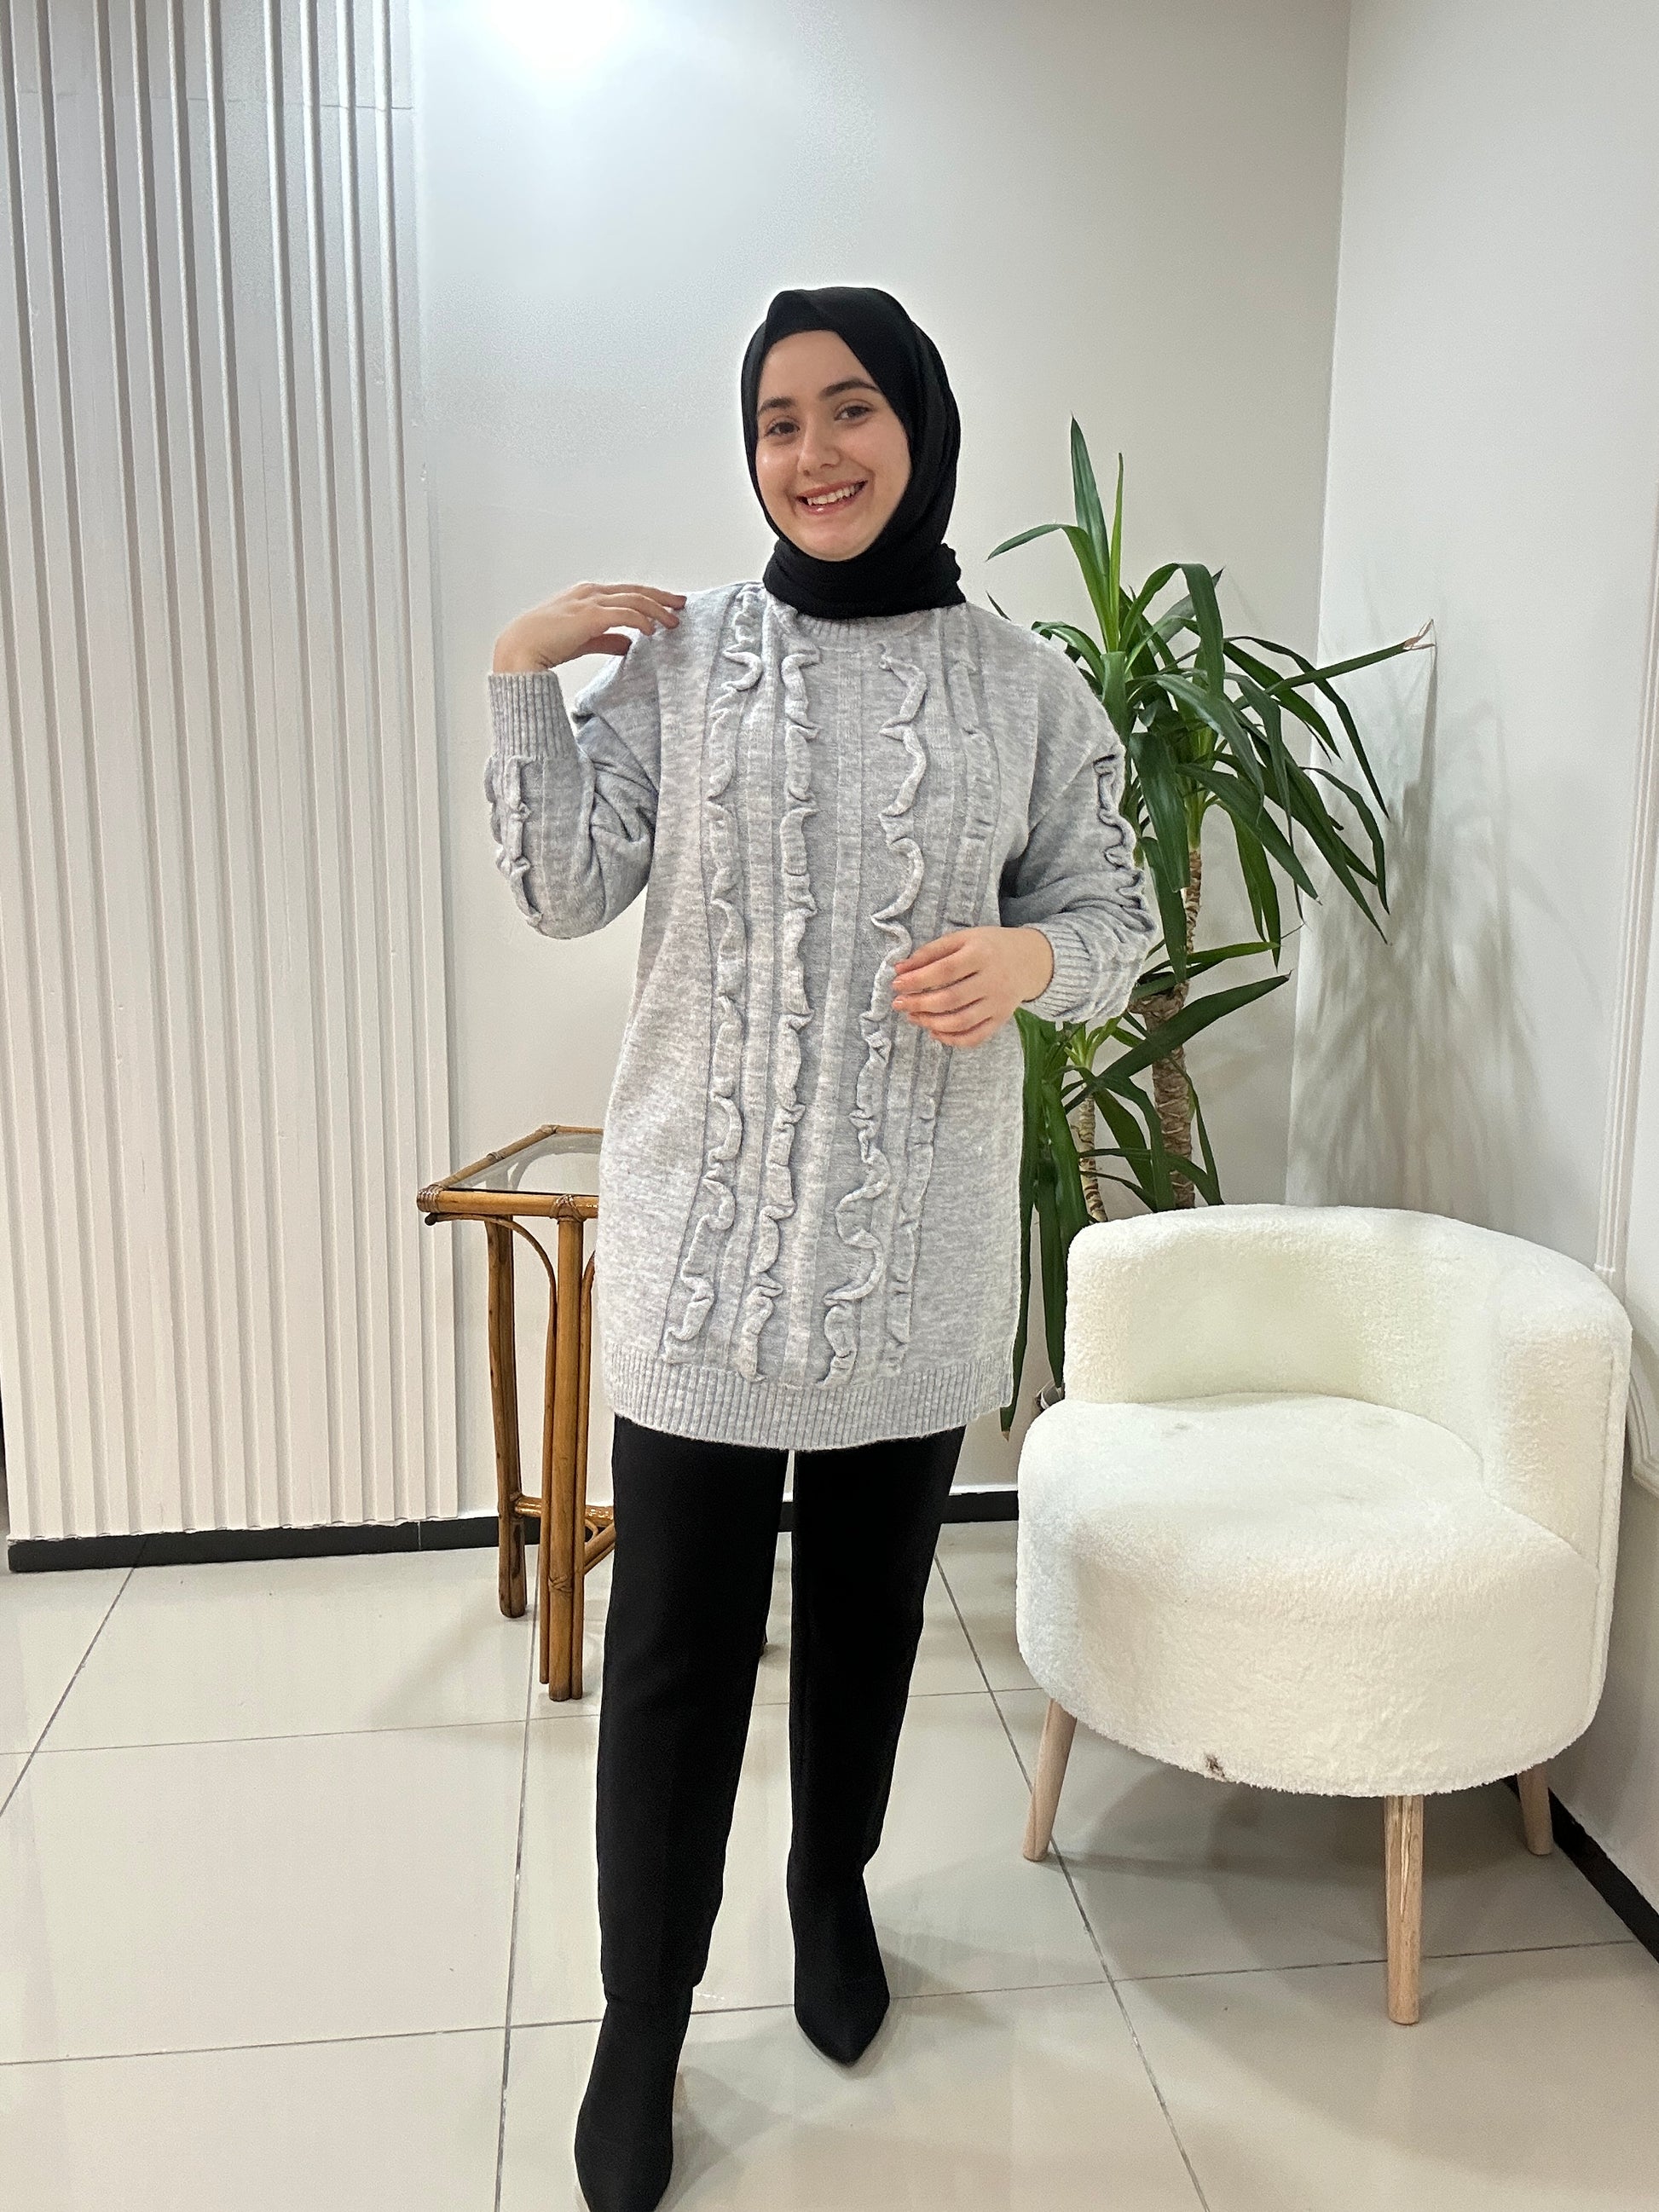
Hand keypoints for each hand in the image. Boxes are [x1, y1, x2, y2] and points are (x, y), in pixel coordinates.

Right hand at [492, 581, 687, 672]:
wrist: (520, 649)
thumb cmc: (544, 644)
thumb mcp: (582, 640)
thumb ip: (607, 639)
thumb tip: (629, 643)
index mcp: (586, 594)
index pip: (626, 591)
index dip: (650, 597)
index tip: (669, 605)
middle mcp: (590, 593)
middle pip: (636, 590)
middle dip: (661, 597)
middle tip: (682, 604)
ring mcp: (589, 602)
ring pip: (634, 599)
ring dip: (657, 610)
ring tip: (673, 622)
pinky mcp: (590, 616)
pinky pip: (624, 614)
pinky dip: (641, 620)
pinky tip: (652, 631)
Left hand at [890, 926, 1053, 1047]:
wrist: (1031, 959)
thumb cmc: (990, 946)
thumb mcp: (963, 939)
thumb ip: (931, 952)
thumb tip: (900, 968)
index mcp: (981, 954)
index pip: (944, 970)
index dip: (918, 980)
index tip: (896, 984)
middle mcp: (992, 980)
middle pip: (950, 999)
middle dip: (919, 1004)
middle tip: (899, 1004)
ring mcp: (998, 1003)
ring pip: (961, 1022)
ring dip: (931, 1023)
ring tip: (913, 1016)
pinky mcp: (1001, 1019)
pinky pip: (976, 1037)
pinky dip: (953, 1039)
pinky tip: (935, 1031)